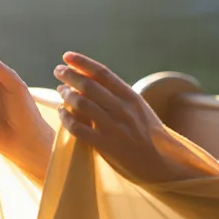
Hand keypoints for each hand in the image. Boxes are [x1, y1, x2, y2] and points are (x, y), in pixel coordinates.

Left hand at [53, 52, 198, 183]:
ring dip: (67, 95)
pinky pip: (79, 128)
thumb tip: (93, 79)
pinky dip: (66, 118)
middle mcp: (123, 109)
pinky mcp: (106, 145)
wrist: (161, 163)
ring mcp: (114, 128)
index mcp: (131, 97)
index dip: (82, 63)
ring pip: (82, 104)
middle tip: (58, 70)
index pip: (103, 73)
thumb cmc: (148, 134)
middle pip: (89, 86)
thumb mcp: (139, 109)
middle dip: (70, 75)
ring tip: (60, 90)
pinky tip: (61, 112)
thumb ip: (120, 95)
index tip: (67, 56)